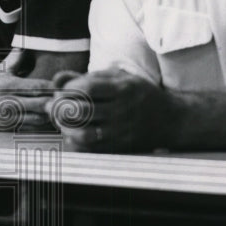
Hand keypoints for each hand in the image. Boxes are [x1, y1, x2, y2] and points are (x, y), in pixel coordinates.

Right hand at [0, 48, 55, 130]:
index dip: (52, 87)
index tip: (62, 85)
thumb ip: (14, 59)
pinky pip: (30, 128)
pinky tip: (45, 118)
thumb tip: (24, 45)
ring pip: (38, 119)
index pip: (37, 86)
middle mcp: (9, 102)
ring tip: (56, 108)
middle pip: (41, 104)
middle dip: (54, 101)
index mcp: (8, 85)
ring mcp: (9, 117)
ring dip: (49, 114)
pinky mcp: (8, 128)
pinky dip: (40, 123)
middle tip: (64, 98)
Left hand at [46, 68, 175, 151]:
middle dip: (60, 108)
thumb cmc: (138, 94)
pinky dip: (75, 142)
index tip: (64, 91)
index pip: (87, 88)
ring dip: (66, 127)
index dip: (68, 89)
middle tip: (56, 106)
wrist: (170, 119)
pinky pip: (90, 149)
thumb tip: (57, 80)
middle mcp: (122, 111)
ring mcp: (120, 131)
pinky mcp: (119, 147)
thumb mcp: (118, 78)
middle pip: (81, 111)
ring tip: (63, 122)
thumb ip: (87, 77)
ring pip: (83, 133)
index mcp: (122, 89)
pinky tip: (74, 133)